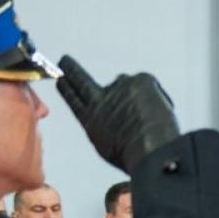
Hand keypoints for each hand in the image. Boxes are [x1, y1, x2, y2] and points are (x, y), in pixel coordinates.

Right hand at [57, 56, 179, 173]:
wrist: (151, 150)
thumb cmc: (132, 156)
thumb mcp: (107, 147)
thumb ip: (104, 128)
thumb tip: (111, 122)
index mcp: (90, 119)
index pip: (72, 98)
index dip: (67, 87)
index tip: (60, 78)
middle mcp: (100, 100)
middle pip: (80, 79)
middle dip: (72, 69)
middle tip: (66, 61)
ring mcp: (119, 87)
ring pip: (125, 85)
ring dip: (133, 95)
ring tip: (146, 115)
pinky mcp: (139, 80)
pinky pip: (147, 84)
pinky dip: (153, 95)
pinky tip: (158, 112)